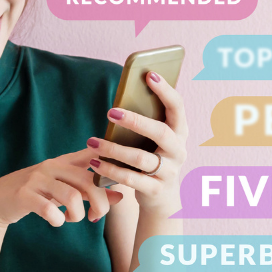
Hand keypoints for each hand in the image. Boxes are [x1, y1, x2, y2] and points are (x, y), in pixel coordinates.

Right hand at [0, 148, 123, 227]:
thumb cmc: (38, 194)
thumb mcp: (65, 190)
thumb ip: (91, 191)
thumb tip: (121, 196)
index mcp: (64, 162)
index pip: (92, 155)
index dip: (110, 162)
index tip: (122, 175)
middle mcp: (52, 167)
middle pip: (87, 180)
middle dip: (99, 202)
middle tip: (97, 216)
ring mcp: (36, 180)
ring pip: (70, 196)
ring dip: (77, 214)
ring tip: (72, 218)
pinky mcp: (24, 195)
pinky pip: (49, 209)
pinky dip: (58, 220)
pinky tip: (56, 221)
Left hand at [87, 70, 187, 215]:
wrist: (161, 197)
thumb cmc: (152, 157)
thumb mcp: (153, 140)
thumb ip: (144, 121)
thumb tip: (120, 100)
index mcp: (179, 132)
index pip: (177, 107)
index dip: (166, 90)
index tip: (149, 74)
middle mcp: (178, 151)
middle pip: (161, 132)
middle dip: (135, 121)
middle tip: (110, 111)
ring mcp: (169, 172)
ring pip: (141, 158)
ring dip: (114, 149)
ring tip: (92, 142)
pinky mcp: (155, 190)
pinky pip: (131, 179)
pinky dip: (110, 170)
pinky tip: (94, 162)